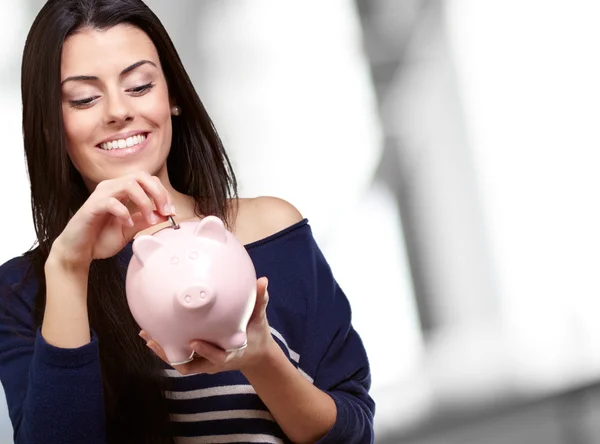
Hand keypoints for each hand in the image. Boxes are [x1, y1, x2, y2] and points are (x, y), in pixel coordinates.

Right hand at [50, 172, 173, 268]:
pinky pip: (111, 202)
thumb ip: (146, 220)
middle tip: (165, 211)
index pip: (148, 180)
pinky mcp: (92, 206)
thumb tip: (166, 214)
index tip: (170, 211)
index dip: (163, 193)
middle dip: (158, 192)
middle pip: (140, 176)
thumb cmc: (101, 238)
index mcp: (122, 190)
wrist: (79, 251)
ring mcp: (101, 195)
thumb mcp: (130, 230)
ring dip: (145, 202)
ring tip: (149, 220)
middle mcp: (112, 187)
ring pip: (129, 185)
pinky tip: (128, 224)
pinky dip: (124, 213)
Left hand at [141, 277, 276, 375]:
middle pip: (191, 364)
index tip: (193, 342)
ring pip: (181, 362)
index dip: (205, 351)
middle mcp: (215, 361)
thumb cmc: (256, 334)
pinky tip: (153, 338)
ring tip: (148, 336)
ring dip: (164, 352)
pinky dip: (167, 350)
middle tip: (155, 339)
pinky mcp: (198, 360)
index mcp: (231, 352)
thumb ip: (260, 300)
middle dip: (172, 353)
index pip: (218, 357)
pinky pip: (180, 358)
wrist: (255, 354)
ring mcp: (205, 362)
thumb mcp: (260, 319)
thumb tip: (263, 280)